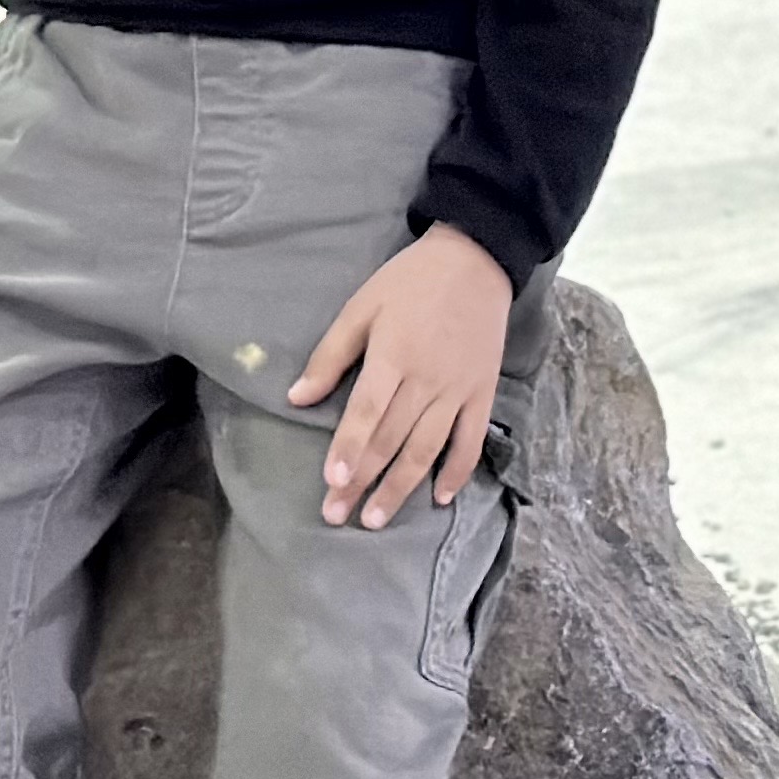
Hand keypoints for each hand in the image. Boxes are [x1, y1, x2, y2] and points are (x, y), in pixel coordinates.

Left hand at [287, 223, 512, 528]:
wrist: (476, 259)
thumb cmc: (410, 281)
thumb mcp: (362, 305)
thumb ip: (331, 355)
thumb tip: (296, 398)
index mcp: (393, 355)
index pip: (367, 412)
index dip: (349, 449)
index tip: (333, 482)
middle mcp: (426, 379)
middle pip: (391, 439)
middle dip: (363, 481)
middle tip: (337, 516)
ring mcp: (457, 389)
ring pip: (426, 448)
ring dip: (401, 487)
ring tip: (376, 519)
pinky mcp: (482, 392)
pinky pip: (471, 440)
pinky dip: (457, 471)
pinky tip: (440, 497)